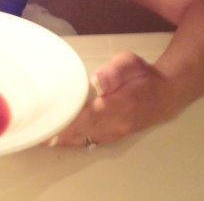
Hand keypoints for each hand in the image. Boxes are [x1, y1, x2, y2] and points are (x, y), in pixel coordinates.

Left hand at [50, 51, 179, 146]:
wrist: (166, 95)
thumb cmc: (143, 75)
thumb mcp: (130, 63)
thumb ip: (114, 71)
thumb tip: (97, 80)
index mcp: (120, 103)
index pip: (90, 114)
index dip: (70, 121)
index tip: (50, 124)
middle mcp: (117, 122)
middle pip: (84, 130)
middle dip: (60, 133)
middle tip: (36, 133)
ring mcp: (116, 132)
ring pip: (86, 138)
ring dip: (64, 139)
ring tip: (40, 137)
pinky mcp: (114, 135)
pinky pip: (90, 140)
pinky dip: (73, 141)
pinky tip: (57, 140)